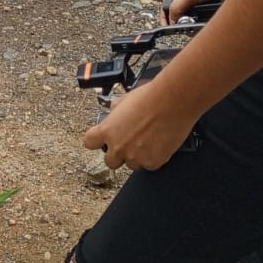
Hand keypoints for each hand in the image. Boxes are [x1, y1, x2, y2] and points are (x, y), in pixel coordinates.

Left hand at [82, 78, 198, 170]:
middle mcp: (118, 146)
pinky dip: (153, 157)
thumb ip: (115, 113)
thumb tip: (115, 114)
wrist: (173, 102)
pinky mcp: (153, 162)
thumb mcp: (124, 100)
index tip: (101, 139)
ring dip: (137, 156)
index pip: (89, 142)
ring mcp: (135, 156)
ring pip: (131, 164)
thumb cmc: (150, 97)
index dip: (96, 140)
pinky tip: (158, 144)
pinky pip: (149, 165)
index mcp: (107, 130)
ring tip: (148, 141)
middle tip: (128, 144)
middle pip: (110, 161)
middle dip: (117, 154)